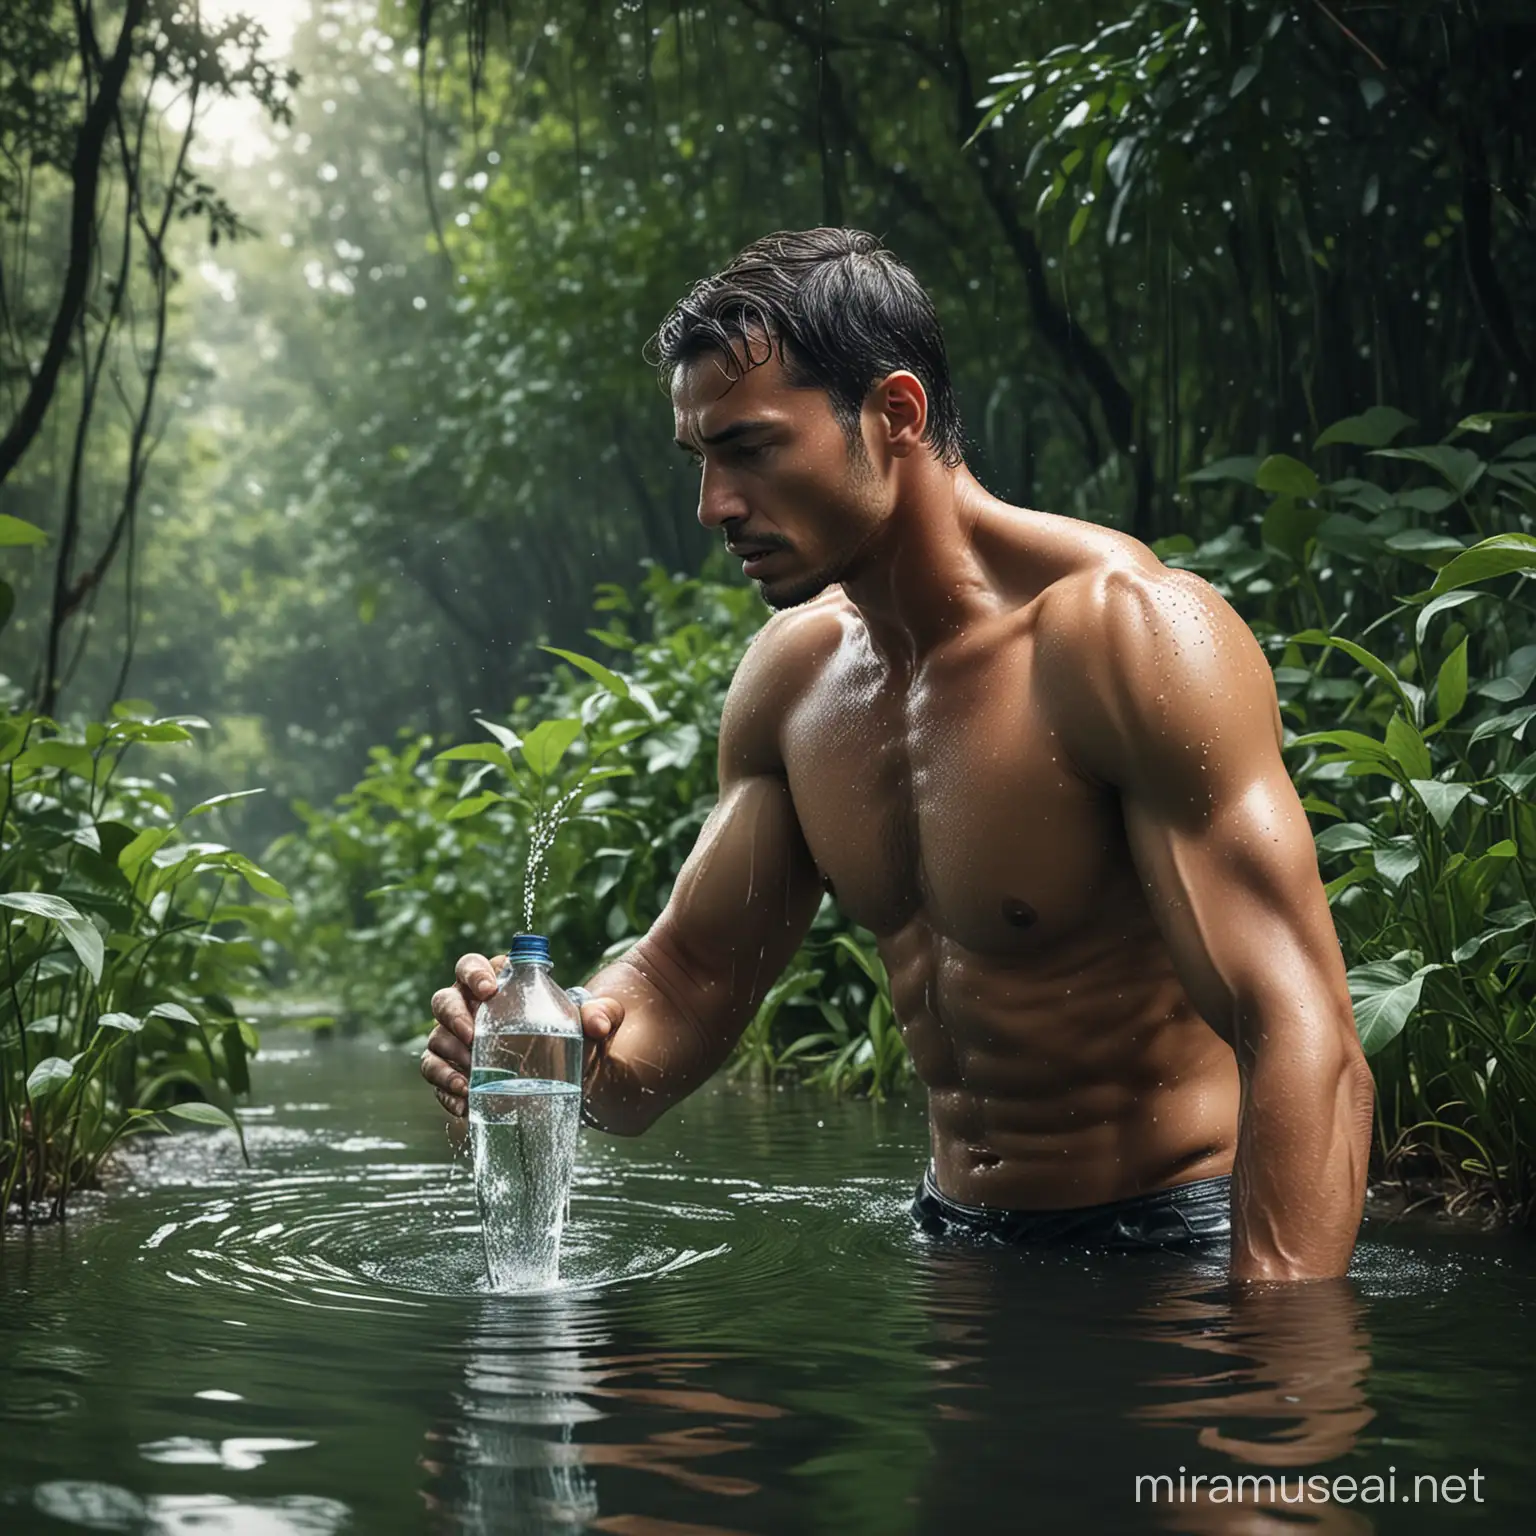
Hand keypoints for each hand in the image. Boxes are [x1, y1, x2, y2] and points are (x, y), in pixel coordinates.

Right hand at [421, 950, 624, 1117]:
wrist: (567, 1073)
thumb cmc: (570, 1034)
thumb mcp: (589, 1022)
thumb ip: (600, 1013)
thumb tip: (598, 1023)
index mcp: (495, 983)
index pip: (470, 966)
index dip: (474, 973)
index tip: (489, 990)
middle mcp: (469, 1007)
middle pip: (444, 1001)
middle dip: (454, 1017)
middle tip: (473, 1037)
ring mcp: (456, 1039)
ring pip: (436, 1039)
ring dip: (449, 1057)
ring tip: (471, 1078)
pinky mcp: (453, 1069)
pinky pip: (435, 1074)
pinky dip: (446, 1086)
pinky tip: (464, 1101)